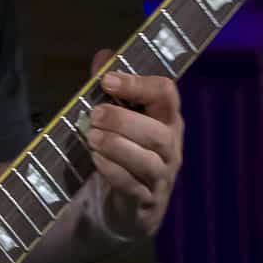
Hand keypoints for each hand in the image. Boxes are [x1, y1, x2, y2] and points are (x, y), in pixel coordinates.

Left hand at [86, 48, 183, 238]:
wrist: (127, 206)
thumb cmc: (124, 152)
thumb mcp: (119, 119)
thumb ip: (111, 89)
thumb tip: (104, 56)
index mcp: (166, 120)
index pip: (166, 94)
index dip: (138, 84)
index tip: (106, 80)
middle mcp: (170, 147)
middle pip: (158, 132)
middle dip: (123, 120)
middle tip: (94, 115)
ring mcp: (161, 177)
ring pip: (148, 161)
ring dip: (116, 146)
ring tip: (92, 137)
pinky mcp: (145, 201)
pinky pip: (133, 186)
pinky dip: (113, 171)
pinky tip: (96, 160)